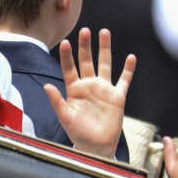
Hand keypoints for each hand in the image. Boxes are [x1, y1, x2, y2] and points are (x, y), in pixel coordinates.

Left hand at [44, 27, 135, 158]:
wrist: (96, 147)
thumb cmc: (78, 133)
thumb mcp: (65, 117)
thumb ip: (56, 101)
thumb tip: (46, 86)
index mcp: (74, 89)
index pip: (69, 68)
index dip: (67, 56)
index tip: (65, 42)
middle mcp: (89, 85)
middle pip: (87, 60)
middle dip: (85, 46)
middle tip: (85, 30)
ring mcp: (104, 89)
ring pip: (105, 64)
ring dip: (105, 49)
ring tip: (104, 32)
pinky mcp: (117, 97)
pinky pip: (124, 80)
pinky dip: (128, 69)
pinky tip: (131, 57)